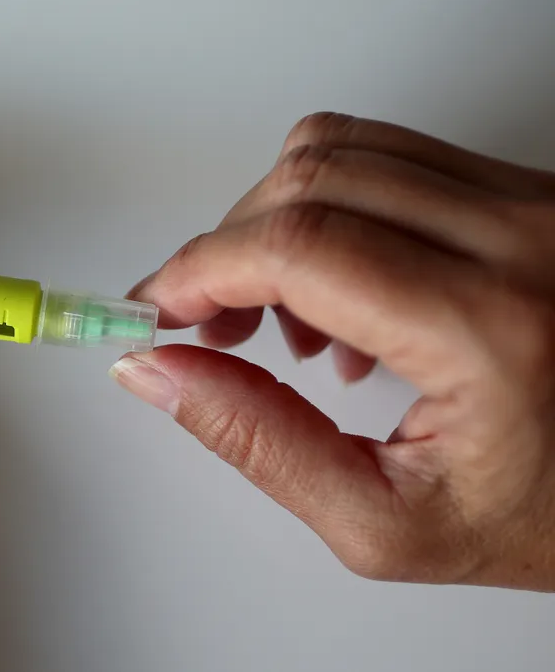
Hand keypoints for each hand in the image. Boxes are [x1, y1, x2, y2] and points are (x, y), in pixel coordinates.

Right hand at [114, 112, 554, 590]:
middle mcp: (525, 240)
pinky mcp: (529, 192)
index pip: (301, 248)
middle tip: (203, 322)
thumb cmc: (549, 516)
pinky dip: (326, 209)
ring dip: (272, 224)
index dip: (199, 271)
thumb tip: (160, 373)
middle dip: (224, 248)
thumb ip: (259, 444)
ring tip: (279, 318)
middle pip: (309, 180)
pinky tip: (339, 292)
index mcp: (493, 330)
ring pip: (342, 150)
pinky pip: (390, 158)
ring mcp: (535, 202)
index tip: (158, 311)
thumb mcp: (385, 523)